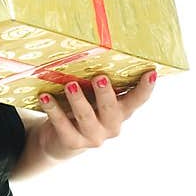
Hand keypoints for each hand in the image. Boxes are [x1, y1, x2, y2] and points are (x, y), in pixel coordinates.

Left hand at [37, 72, 156, 160]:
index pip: (138, 100)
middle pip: (112, 109)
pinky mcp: (73, 143)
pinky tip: (45, 97)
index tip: (150, 72)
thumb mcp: (93, 98)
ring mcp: (93, 136)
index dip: (146, 88)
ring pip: (86, 117)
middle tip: (99, 77)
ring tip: (70, 85)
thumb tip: (94, 52)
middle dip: (106, 93)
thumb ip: (99, 84)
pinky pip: (63, 125)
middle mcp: (111, 126)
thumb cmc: (83, 109)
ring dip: (78, 100)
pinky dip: (54, 110)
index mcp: (121, 111)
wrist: (60, 141)